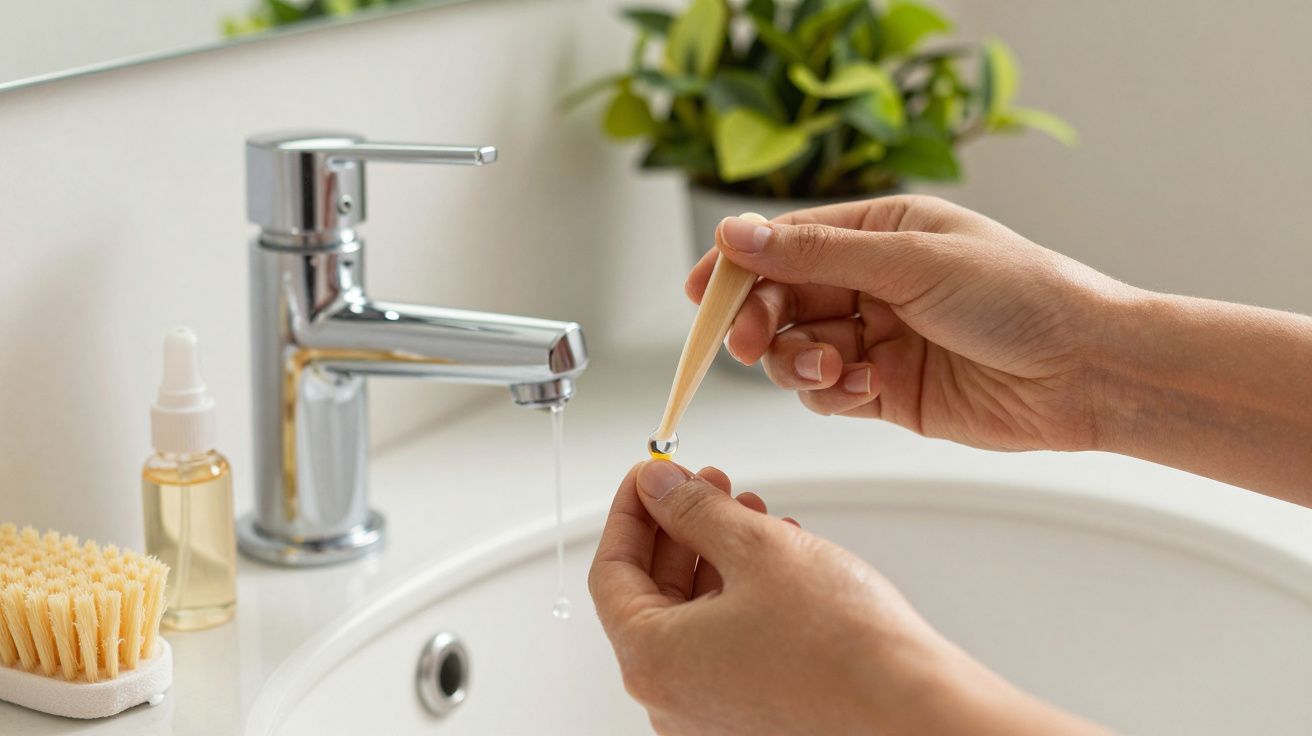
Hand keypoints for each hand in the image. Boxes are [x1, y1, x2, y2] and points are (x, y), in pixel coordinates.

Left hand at [589, 460, 1104, 734]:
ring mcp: (709, 709)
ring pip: (693, 613)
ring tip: (748, 510)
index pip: (610, 570)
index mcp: (651, 659)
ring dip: (716, 553)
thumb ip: (693, 510)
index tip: (648, 476)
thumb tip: (658, 488)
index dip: (630, 511)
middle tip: (704, 483)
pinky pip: (725, 640)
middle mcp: (670, 695)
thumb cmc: (841, 645)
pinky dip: (739, 592)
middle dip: (681, 527)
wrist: (909, 703)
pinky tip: (775, 554)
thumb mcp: (754, 548)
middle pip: (651, 592)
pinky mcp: (749, 712)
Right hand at [687, 195, 1129, 451]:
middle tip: (749, 343)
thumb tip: (735, 235)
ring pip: (795, 352)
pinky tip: (863, 389)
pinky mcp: (886, 391)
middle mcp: (871, 283)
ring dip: (797, 362)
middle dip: (760, 322)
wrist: (1087, 370)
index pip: (785, 244)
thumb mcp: (911, 262)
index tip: (702, 294)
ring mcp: (877, 339)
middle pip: (781, 301)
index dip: (737, 267)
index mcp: (879, 234)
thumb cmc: (1020, 296)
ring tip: (833, 369)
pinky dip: (831, 393)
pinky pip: (827, 393)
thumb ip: (816, 255)